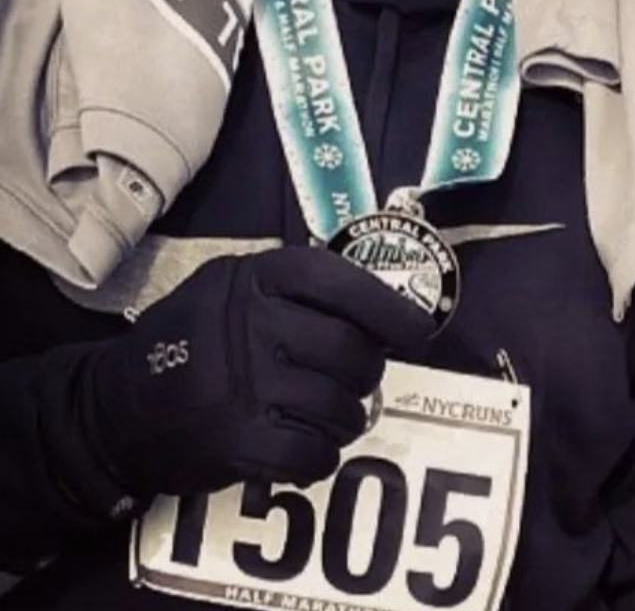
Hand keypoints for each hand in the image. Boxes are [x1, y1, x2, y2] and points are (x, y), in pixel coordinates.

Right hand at [72, 245, 435, 502]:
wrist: (111, 411)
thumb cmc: (186, 341)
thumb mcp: (226, 286)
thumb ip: (290, 285)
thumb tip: (374, 299)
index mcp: (254, 279)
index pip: (341, 283)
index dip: (389, 308)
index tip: (419, 331)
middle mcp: (250, 326)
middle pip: (352, 351)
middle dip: (368, 371)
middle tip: (358, 380)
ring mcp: (242, 386)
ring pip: (340, 405)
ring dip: (349, 418)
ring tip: (333, 415)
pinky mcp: (234, 442)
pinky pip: (312, 453)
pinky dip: (323, 456)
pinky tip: (312, 448)